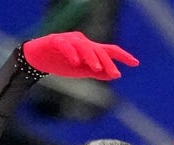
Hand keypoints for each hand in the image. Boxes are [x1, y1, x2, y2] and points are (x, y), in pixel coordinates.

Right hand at [22, 31, 137, 79]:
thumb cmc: (61, 64)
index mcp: (90, 49)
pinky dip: (71, 53)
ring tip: (96, 69)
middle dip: (108, 63)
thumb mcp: (81, 71)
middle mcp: (82, 41)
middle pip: (98, 50)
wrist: (37, 59)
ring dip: (91, 57)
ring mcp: (69, 40)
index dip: (122, 56)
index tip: (135, 63)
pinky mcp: (55, 40)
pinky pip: (65, 45)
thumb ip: (96, 72)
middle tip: (115, 75)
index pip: (109, 50)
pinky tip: (75, 62)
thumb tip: (114, 74)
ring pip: (83, 46)